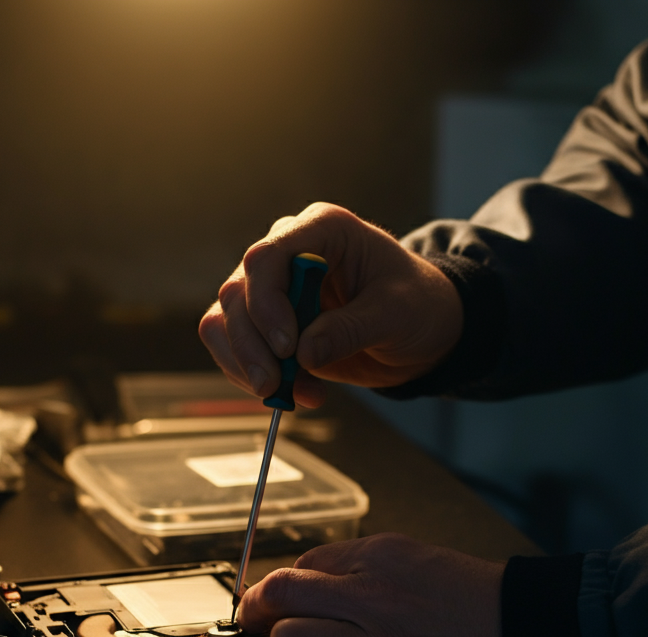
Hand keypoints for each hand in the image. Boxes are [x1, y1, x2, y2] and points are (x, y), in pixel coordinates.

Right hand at [198, 203, 462, 408]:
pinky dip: (251, 375)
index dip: (266, 304)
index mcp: (322, 230)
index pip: (267, 257)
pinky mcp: (267, 325)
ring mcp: (272, 289)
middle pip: (237, 293)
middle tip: (274, 386)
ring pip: (225, 321)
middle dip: (251, 345)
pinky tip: (294, 394)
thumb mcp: (396, 315)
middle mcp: (287, 252)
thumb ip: (350, 330)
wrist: (422, 330)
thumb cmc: (417, 305)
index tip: (287, 349)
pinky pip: (234, 347)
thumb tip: (303, 354)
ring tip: (286, 394)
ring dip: (245, 364)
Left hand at [238, 533, 508, 636]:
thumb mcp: (419, 557)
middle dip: (256, 612)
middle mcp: (371, 593)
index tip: (269, 599)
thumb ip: (364, 565)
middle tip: (255, 624)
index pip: (301, 565)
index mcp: (380, 555)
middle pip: (280, 595)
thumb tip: (313, 582)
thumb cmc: (479, 598)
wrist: (529, 632)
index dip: (277, 586)